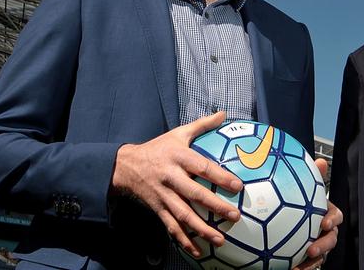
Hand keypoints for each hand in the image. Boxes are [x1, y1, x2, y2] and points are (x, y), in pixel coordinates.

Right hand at [111, 111, 241, 257]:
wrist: (125, 166)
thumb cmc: (159, 148)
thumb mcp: (178, 133)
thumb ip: (202, 125)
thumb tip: (223, 114)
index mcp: (178, 157)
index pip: (202, 167)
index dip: (220, 177)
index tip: (238, 186)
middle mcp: (170, 177)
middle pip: (194, 194)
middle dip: (215, 206)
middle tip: (235, 216)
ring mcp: (163, 195)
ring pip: (183, 215)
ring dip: (201, 229)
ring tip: (220, 240)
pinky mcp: (157, 209)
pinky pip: (171, 227)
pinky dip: (184, 240)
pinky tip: (198, 251)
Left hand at [293, 158, 342, 269]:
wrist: (275, 225)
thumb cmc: (293, 203)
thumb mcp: (300, 189)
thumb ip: (310, 177)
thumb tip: (321, 160)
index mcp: (323, 214)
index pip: (335, 216)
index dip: (333, 218)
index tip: (324, 221)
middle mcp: (321, 230)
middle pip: (330, 238)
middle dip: (324, 245)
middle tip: (312, 249)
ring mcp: (315, 245)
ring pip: (320, 256)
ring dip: (313, 262)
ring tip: (300, 267)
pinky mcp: (304, 259)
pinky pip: (306, 266)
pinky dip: (300, 268)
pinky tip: (290, 269)